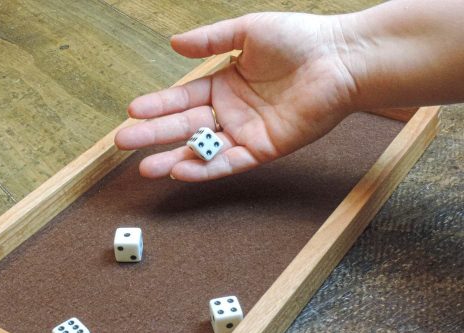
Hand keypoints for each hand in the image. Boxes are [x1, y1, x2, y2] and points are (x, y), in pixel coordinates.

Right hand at [114, 13, 357, 181]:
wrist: (341, 58)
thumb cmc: (300, 39)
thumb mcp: (246, 31)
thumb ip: (210, 40)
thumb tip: (174, 44)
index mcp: (225, 84)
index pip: (183, 99)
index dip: (158, 105)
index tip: (133, 111)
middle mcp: (232, 112)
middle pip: (185, 127)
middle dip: (154, 135)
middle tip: (123, 142)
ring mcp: (247, 132)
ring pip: (202, 150)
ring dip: (172, 158)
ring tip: (144, 167)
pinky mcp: (264, 149)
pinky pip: (230, 162)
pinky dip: (206, 168)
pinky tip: (181, 169)